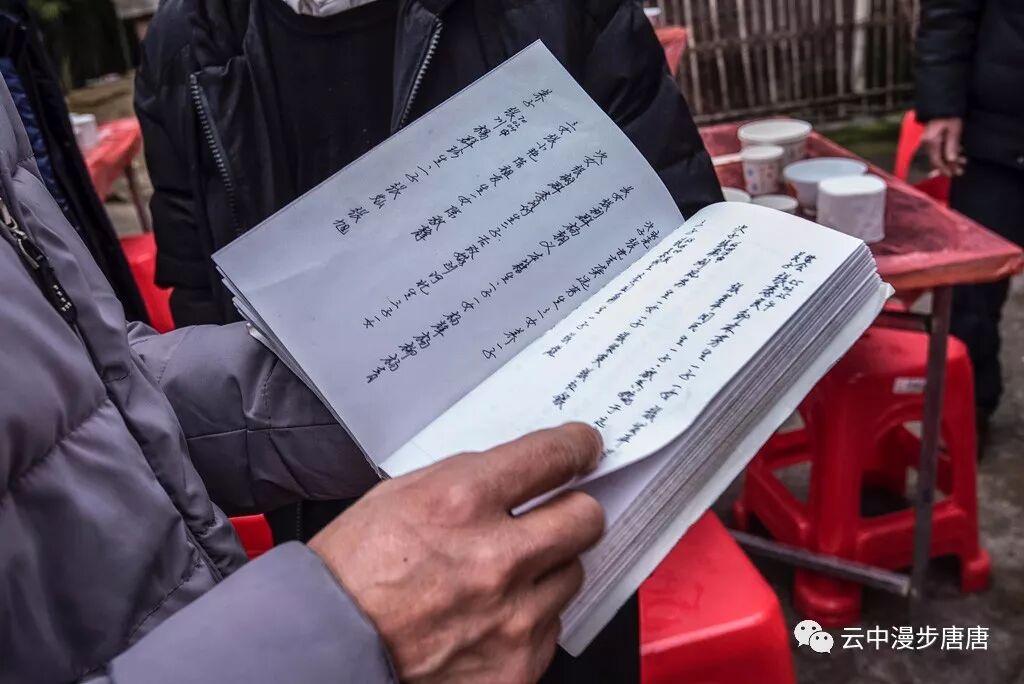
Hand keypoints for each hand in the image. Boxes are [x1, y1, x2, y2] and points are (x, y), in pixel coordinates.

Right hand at [309, 423, 605, 683]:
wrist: (329, 644)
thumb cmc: (355, 569)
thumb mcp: (404, 492)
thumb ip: (472, 478)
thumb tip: (524, 470)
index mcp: (463, 501)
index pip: (554, 457)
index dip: (576, 447)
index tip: (583, 448)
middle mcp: (497, 558)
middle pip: (585, 518)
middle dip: (573, 511)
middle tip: (556, 515)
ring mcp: (512, 617)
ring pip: (571, 575)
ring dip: (545, 569)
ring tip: (502, 576)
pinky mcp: (517, 664)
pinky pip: (551, 627)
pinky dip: (528, 618)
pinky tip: (490, 614)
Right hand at [921, 117, 964, 176]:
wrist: (942, 101)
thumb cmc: (949, 114)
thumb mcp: (954, 129)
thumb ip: (952, 145)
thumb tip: (951, 161)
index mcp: (931, 141)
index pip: (937, 160)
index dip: (945, 169)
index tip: (953, 174)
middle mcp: (927, 142)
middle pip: (937, 159)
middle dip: (949, 165)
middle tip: (960, 171)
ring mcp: (928, 139)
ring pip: (938, 154)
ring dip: (950, 158)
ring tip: (963, 160)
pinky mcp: (931, 136)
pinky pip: (938, 148)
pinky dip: (947, 151)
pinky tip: (957, 151)